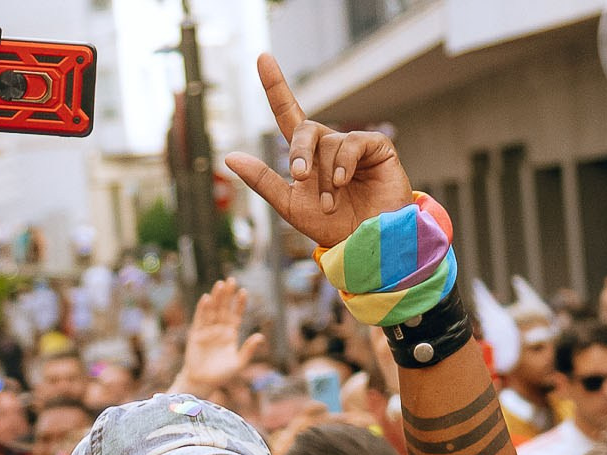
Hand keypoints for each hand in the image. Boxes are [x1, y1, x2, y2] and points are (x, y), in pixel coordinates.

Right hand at [171, 280, 266, 397]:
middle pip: (224, 308)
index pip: (236, 315)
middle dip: (227, 295)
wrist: (203, 382)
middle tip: (231, 280)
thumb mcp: (239, 363)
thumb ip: (249, 350)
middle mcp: (219, 329)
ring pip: (212, 310)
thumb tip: (260, 336)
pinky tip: (206, 298)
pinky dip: (202, 309)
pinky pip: (200, 319)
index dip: (239, 304)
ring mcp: (207, 330)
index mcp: (230, 334)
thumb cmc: (222, 374)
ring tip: (220, 284)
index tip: (244, 292)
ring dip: (215, 298)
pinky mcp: (196, 334)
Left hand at [223, 52, 414, 249]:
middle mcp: (328, 146)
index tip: (262, 57)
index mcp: (306, 155)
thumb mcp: (290, 206)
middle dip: (299, 151)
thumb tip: (230, 157)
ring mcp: (353, 146)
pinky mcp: (376, 148)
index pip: (287, 113)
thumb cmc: (332, 227)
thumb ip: (263, 181)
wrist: (368, 245)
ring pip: (328, 144)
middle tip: (300, 177)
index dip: (275, 86)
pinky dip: (343, 163)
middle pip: (304, 129)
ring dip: (326, 177)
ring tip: (331, 202)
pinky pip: (352, 142)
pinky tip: (343, 182)